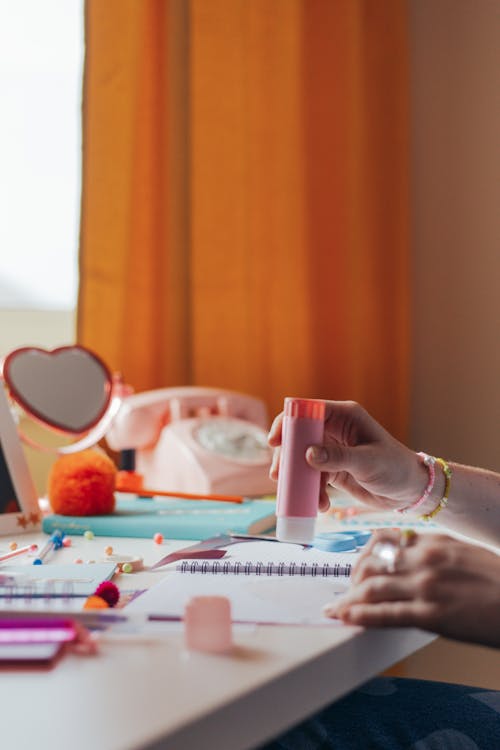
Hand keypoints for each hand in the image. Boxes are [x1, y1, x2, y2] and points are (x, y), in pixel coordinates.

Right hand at [268, 400, 426, 511]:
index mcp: (344, 416)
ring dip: (296, 478)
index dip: (287, 422)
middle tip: (278, 475)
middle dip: (286, 456)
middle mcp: (334, 429)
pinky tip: (319, 505)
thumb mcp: (368, 462)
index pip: (307, 411)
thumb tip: (308, 453)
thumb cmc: (396, 469)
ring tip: (296, 497)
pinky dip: (310, 492)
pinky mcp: (331, 469)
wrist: (410, 492)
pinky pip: (311, 477)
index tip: (275, 442)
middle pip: (297, 436)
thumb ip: (338, 457)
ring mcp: (331, 449)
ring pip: (300, 459)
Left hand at [324, 529, 499, 648]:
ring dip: (347, 599)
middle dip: (351, 578)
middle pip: (371, 562)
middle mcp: (424, 559)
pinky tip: (344, 617)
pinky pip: (385, 614)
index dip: (362, 553)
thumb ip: (434, 552)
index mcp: (433, 541)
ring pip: (371, 587)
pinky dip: (359, 615)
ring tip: (336, 608)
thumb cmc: (498, 581)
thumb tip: (410, 556)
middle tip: (345, 591)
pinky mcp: (431, 615)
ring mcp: (426, 587)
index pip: (382, 538)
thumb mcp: (464, 553)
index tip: (357, 565)